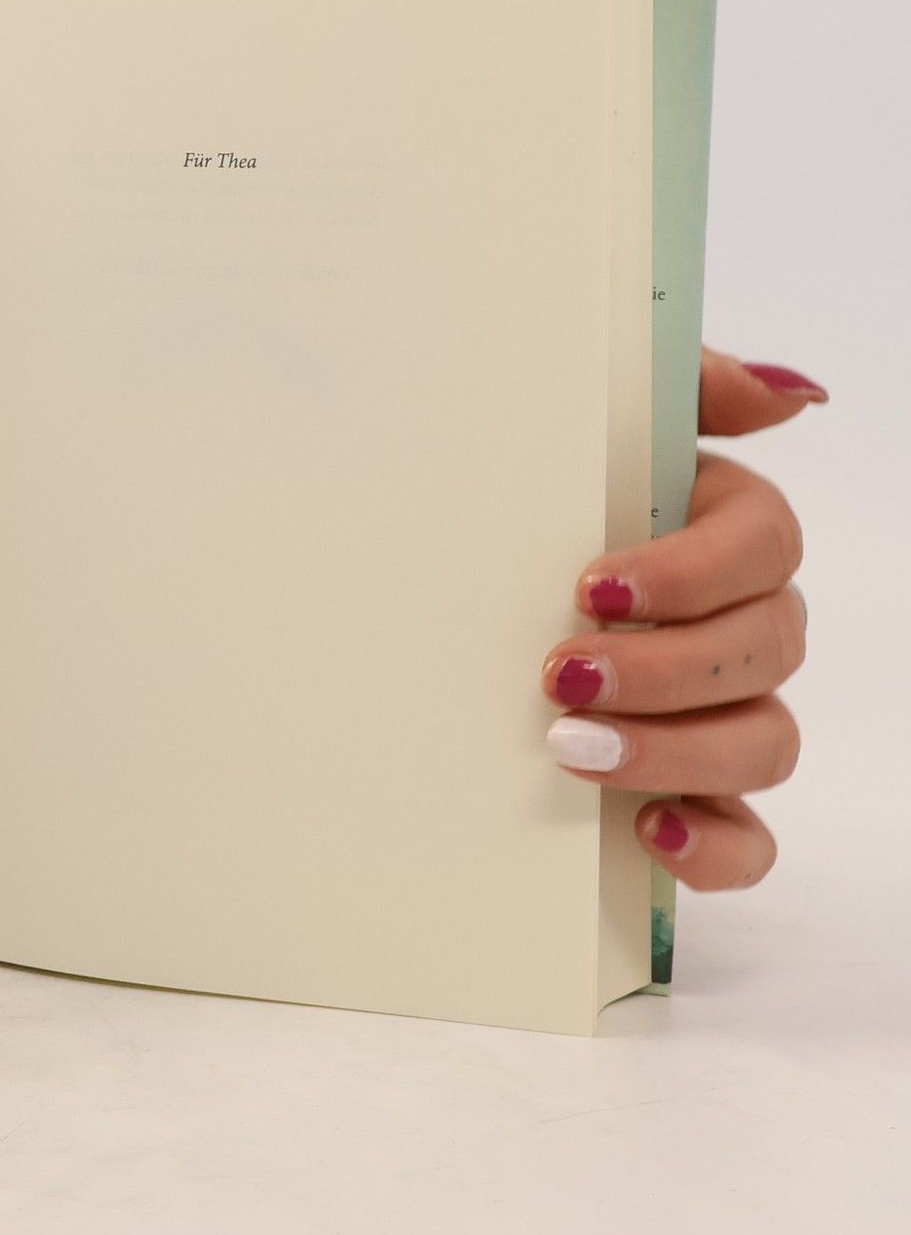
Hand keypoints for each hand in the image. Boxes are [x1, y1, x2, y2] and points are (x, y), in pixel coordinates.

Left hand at [541, 350, 823, 889]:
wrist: (445, 580)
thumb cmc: (529, 493)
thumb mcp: (585, 425)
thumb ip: (686, 389)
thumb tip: (789, 393)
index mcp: (723, 529)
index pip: (763, 543)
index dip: (689, 571)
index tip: (590, 586)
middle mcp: (742, 622)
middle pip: (764, 649)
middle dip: (664, 668)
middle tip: (558, 676)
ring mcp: (726, 713)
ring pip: (763, 741)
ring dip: (674, 751)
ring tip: (570, 750)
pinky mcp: (697, 792)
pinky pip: (748, 837)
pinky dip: (713, 845)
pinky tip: (647, 832)